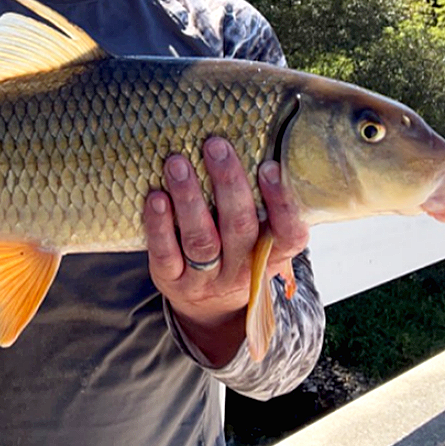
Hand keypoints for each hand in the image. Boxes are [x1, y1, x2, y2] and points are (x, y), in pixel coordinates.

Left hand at [143, 137, 308, 364]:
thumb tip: (254, 138)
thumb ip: (261, 202)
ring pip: (201, 241)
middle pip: (239, 228)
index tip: (269, 166)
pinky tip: (155, 197)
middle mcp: (243, 269)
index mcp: (274, 254)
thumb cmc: (239, 252)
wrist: (211, 307)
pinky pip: (166, 254)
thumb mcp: (261, 236)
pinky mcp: (173, 281)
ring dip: (189, 198)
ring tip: (177, 162)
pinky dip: (159, 225)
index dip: (282, 202)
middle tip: (215, 145)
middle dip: (228, 184)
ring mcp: (207, 279)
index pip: (289, 234)